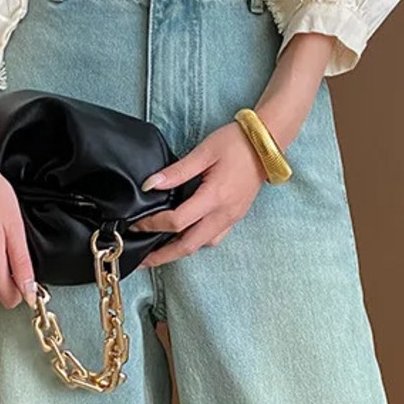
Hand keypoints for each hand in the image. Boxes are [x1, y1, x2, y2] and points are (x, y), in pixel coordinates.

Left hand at [130, 119, 267, 267]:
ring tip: (159, 250)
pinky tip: (184, 236)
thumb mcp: (204, 152)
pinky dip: (196, 242)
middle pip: (188, 246)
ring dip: (179, 251)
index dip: (153, 225)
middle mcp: (223, 214)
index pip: (177, 222)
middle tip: (143, 260)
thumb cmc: (237, 143)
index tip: (136, 224)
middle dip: (163, 256)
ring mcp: (231, 218)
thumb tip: (150, 185)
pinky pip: (213, 238)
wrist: (267, 144)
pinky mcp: (235, 217)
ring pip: (201, 245)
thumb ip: (176, 171)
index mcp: (214, 197)